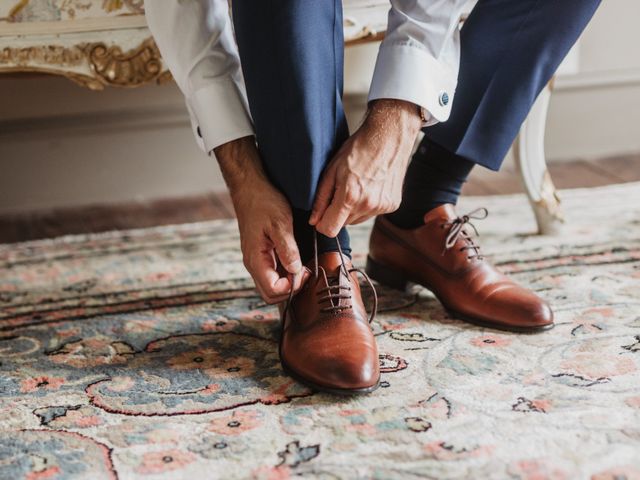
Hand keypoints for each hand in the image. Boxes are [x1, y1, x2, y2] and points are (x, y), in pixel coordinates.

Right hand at [214, 137, 308, 303]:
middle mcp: (253, 264)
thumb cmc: (263, 202)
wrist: (250, 187)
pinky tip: (297, 261)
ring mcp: (256, 259)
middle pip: (270, 294)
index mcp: (255, 259)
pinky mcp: (261, 254)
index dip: (291, 288)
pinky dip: (285, 273)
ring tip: (303, 267)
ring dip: (288, 282)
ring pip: (272, 285)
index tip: (305, 272)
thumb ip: (287, 249)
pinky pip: (273, 273)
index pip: (272, 291)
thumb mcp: (280, 223)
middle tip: (306, 273)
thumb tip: (296, 271)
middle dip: (290, 289)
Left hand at [309, 99, 421, 236]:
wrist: (389, 138)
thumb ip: (321, 198)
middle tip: (342, 189)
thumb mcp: (331, 170)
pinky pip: (372, 213)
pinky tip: (370, 186)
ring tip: (357, 185)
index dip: (323, 223)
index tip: (323, 213)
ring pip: (358, 220)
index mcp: (350, 196)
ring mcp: (382, 206)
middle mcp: (368, 205)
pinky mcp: (392, 205)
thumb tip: (314, 220)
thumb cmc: (358, 149)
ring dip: (353, 209)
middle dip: (338, 212)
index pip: (330, 230)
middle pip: (344, 224)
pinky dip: (367, 204)